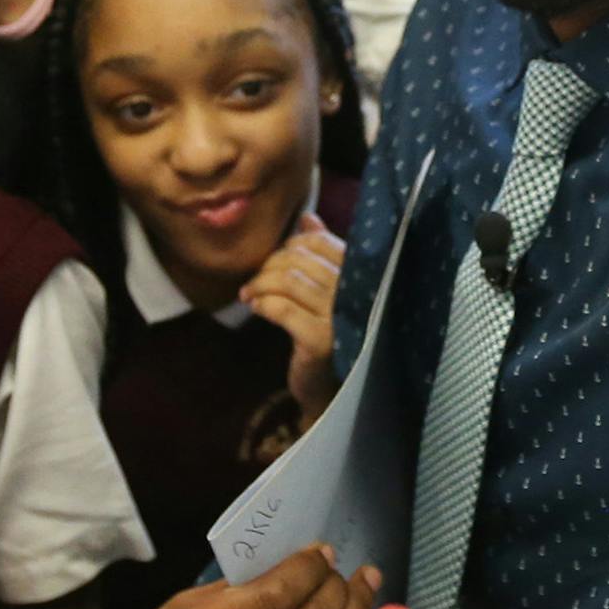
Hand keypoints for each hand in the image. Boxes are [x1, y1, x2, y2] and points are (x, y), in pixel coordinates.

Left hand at [238, 213, 344, 426]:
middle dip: (270, 265)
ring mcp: (339, 317)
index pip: (321, 242)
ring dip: (260, 284)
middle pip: (300, 259)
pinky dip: (263, 304)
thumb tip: (308, 218)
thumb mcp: (326, 291)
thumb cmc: (329, 335)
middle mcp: (356, 293)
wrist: (331, 390)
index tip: (274, 262)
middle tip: (255, 280)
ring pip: (288, 281)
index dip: (291, 245)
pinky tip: (255, 308)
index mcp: (360, 276)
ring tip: (249, 294)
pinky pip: (282, 309)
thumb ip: (321, 254)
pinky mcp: (320, 341)